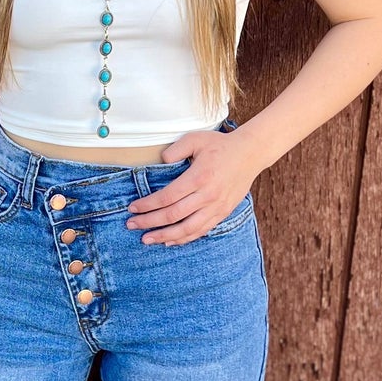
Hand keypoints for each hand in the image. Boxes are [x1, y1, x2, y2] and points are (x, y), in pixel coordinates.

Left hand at [125, 131, 258, 244]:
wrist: (250, 154)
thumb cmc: (220, 145)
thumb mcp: (196, 139)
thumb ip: (176, 149)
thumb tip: (160, 162)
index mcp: (198, 177)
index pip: (167, 197)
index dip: (147, 205)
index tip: (132, 208)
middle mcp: (207, 195)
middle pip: (173, 215)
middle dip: (149, 222)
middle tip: (131, 225)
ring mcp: (216, 207)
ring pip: (187, 229)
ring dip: (164, 236)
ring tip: (147, 239)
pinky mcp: (222, 213)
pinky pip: (201, 231)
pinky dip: (184, 238)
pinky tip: (169, 240)